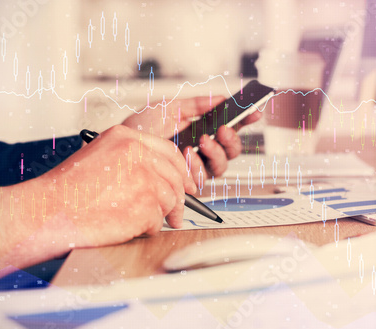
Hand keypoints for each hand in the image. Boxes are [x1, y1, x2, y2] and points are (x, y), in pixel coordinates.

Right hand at [0, 125, 195, 271]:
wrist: (45, 211)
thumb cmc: (67, 191)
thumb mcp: (100, 158)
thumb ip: (131, 162)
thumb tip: (160, 178)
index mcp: (125, 138)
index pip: (169, 152)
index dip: (182, 172)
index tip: (186, 186)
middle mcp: (137, 153)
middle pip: (175, 176)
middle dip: (179, 199)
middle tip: (176, 214)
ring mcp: (143, 177)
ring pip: (169, 199)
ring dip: (160, 215)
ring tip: (142, 222)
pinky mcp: (145, 203)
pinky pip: (158, 220)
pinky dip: (148, 229)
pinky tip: (129, 227)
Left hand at [121, 96, 261, 179]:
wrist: (120, 146)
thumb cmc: (140, 129)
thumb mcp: (169, 108)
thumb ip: (196, 104)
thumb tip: (220, 98)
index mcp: (201, 131)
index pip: (229, 127)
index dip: (245, 120)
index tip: (254, 112)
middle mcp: (201, 152)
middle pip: (232, 151)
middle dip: (232, 140)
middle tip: (223, 129)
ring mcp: (194, 168)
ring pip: (221, 167)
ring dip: (215, 153)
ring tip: (202, 141)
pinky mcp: (185, 183)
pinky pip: (201, 178)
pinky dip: (195, 165)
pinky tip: (186, 155)